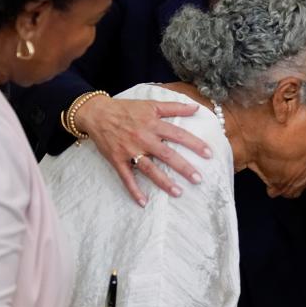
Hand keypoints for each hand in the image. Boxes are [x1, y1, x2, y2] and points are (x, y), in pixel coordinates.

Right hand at [74, 95, 206, 206]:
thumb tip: (196, 107)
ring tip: (178, 192)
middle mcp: (143, 138)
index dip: (194, 144)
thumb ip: (174, 107)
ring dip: (163, 182)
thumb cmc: (126, 109)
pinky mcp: (117, 160)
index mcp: (153, 124)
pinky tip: (143, 202)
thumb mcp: (150, 104)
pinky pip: (126, 177)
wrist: (96, 113)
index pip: (178, 135)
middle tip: (198, 179)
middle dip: (183, 167)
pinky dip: (134, 190)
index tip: (209, 154)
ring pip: (149, 168)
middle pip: (167, 154)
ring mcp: (129, 150)